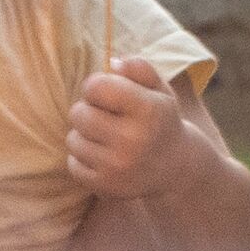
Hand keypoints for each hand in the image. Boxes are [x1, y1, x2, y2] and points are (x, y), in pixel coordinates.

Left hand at [66, 58, 195, 196]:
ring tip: (104, 136)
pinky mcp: (106, 187)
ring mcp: (118, 167)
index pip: (96, 86)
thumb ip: (138, 68)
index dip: (96, 86)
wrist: (176, 168)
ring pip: (73, 140)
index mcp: (148, 109)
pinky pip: (73, 165)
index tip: (106, 93)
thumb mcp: (159, 89)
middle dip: (87, 110)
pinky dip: (83, 159)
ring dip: (84, 135)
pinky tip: (103, 156)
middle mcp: (133, 140)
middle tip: (104, 116)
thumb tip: (113, 63)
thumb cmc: (160, 120)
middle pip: (78, 113)